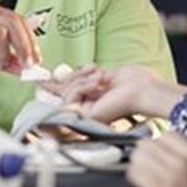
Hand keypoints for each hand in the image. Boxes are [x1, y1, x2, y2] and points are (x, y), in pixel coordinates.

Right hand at [42, 64, 185, 122]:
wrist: (146, 90)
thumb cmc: (135, 81)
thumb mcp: (102, 74)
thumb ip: (81, 77)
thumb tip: (61, 76)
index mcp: (94, 98)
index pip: (67, 93)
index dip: (54, 85)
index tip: (41, 79)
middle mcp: (88, 108)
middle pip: (64, 90)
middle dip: (76, 75)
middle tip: (93, 69)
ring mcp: (87, 114)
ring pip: (66, 92)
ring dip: (82, 79)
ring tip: (101, 78)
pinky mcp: (86, 116)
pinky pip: (71, 97)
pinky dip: (82, 85)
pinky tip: (98, 84)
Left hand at [127, 132, 186, 186]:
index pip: (168, 135)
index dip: (157, 146)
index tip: (153, 157)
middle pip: (150, 143)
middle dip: (143, 155)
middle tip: (143, 169)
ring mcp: (176, 179)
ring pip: (140, 156)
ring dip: (136, 166)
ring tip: (140, 178)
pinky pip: (136, 174)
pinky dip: (133, 178)